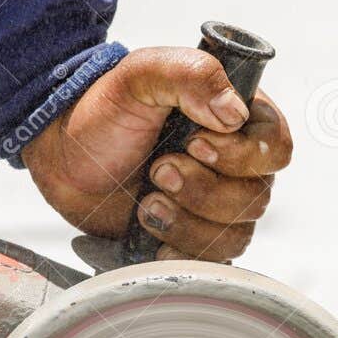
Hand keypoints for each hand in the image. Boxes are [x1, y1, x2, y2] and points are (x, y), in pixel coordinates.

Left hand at [23, 46, 292, 261]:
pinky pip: (208, 263)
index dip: (241, 156)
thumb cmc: (103, 110)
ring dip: (186, 222)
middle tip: (156, 171)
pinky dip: (178, 251)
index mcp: (237, 121)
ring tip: (146, 201)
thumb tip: (236, 113)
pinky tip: (149, 232)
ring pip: (234, 235)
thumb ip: (192, 74)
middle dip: (201, 191)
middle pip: (256, 199)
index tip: (193, 144)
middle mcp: (237, 167)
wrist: (62, 155)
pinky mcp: (191, 238)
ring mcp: (216, 206)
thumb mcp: (142, 75)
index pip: (275, 149)